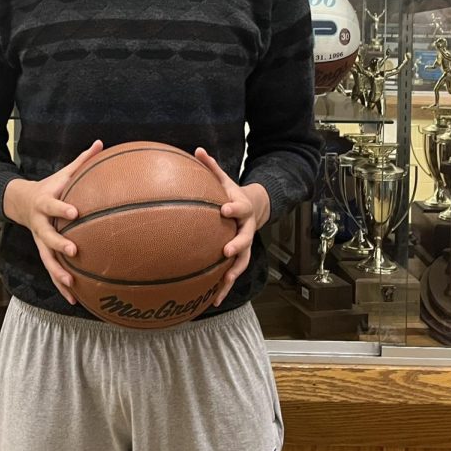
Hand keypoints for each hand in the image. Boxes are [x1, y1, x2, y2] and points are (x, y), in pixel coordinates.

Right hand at [3, 140, 103, 304]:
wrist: (21, 202)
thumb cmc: (50, 186)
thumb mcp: (63, 173)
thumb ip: (82, 161)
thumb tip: (102, 143)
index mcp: (45, 203)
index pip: (53, 205)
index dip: (62, 208)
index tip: (75, 212)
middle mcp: (40, 225)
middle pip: (47, 237)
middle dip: (59, 244)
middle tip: (74, 251)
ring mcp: (40, 241)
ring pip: (47, 259)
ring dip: (58, 273)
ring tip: (71, 285)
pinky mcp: (44, 252)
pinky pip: (52, 271)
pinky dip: (61, 285)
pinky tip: (74, 299)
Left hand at [194, 148, 270, 306]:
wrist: (254, 209)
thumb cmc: (231, 194)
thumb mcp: (224, 179)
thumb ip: (211, 167)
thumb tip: (196, 149)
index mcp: (241, 208)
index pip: (239, 207)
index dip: (234, 208)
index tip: (225, 209)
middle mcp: (246, 229)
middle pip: (245, 238)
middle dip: (237, 244)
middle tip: (226, 250)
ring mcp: (245, 245)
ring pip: (242, 262)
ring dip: (233, 274)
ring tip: (223, 286)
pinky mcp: (239, 258)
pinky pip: (232, 274)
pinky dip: (224, 287)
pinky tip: (213, 301)